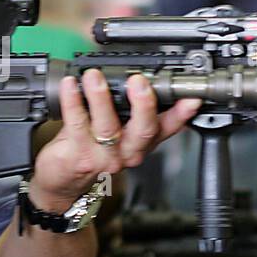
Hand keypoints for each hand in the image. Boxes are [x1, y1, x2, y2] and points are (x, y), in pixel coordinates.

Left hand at [31, 69, 199, 210]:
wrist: (65, 179)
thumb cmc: (93, 149)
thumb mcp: (122, 132)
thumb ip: (137, 110)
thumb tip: (149, 77)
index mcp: (142, 141)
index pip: (168, 127)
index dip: (182, 114)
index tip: (191, 98)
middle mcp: (128, 150)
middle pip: (144, 130)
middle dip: (144, 104)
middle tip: (139, 82)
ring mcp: (103, 155)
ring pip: (108, 126)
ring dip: (101, 98)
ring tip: (95, 77)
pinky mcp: (78, 154)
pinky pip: (77, 124)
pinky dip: (73, 102)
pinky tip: (70, 86)